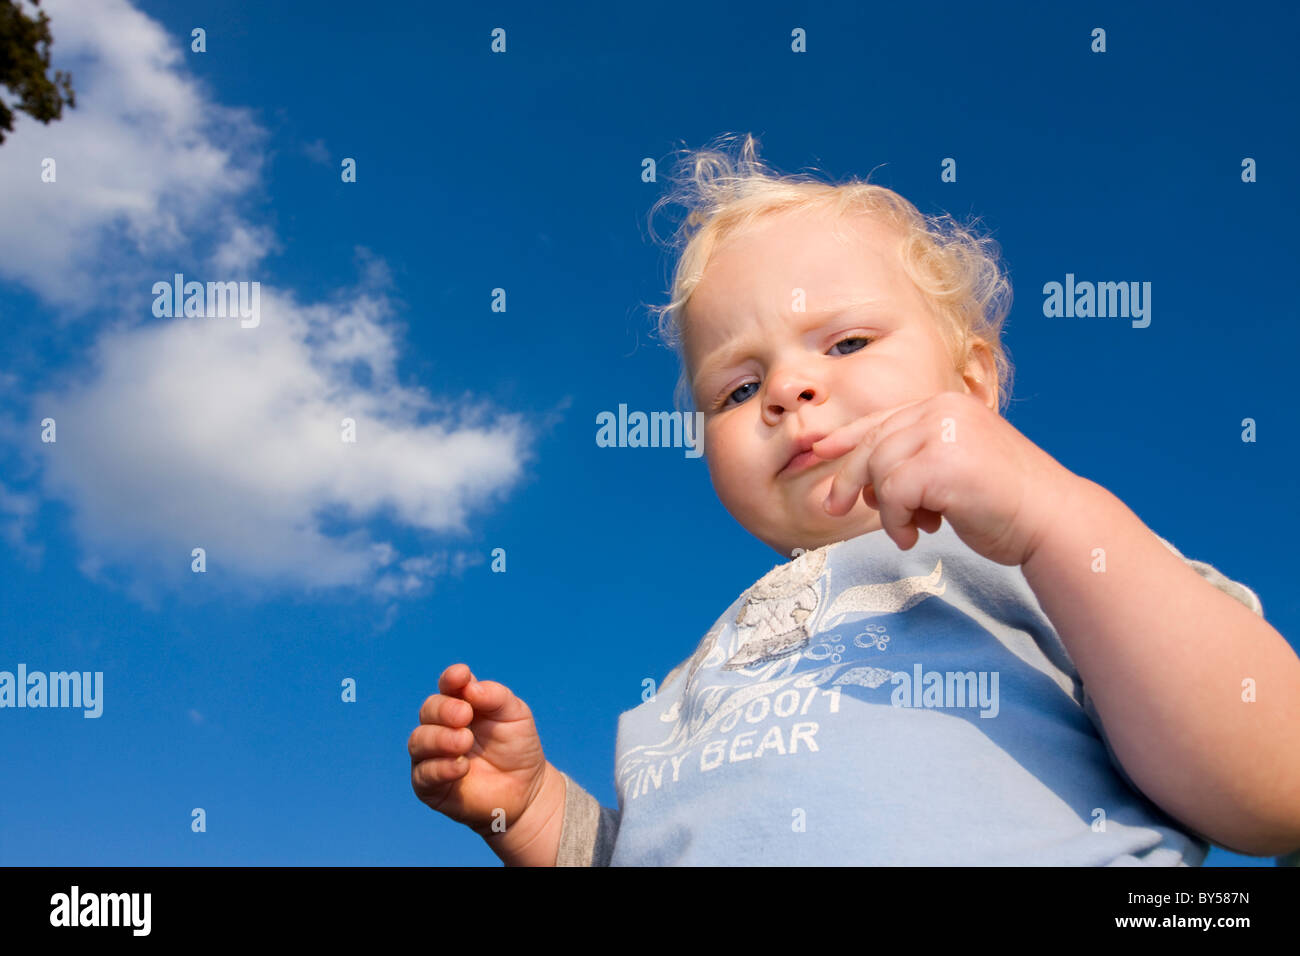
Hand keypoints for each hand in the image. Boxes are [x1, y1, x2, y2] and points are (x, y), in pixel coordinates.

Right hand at [409, 663, 553, 840]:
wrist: (525, 790)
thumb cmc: (517, 747)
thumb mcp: (516, 714)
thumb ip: (495, 696)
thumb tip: (469, 686)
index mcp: (462, 703)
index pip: (449, 685)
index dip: (450, 679)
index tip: (461, 676)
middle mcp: (442, 726)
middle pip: (429, 709)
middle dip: (444, 710)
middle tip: (465, 716)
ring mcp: (433, 755)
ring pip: (419, 740)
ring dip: (440, 739)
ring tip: (465, 742)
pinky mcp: (430, 785)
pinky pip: (424, 773)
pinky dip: (440, 767)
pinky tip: (462, 766)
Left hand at [813, 390, 1075, 565]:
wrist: (1053, 520)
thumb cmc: (1005, 503)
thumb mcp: (954, 468)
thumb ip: (915, 462)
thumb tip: (860, 482)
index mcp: (947, 406)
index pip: (883, 419)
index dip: (846, 437)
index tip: (819, 452)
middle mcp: (944, 410)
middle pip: (872, 444)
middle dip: (847, 479)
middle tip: (834, 508)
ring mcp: (945, 433)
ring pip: (879, 470)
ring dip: (886, 509)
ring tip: (910, 530)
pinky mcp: (943, 463)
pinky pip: (893, 493)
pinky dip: (896, 520)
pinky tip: (918, 535)